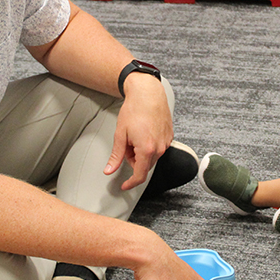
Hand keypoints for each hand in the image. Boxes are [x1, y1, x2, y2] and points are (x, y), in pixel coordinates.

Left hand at [104, 73, 173, 189]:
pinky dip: (148, 145)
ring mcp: (166, 142)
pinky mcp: (169, 136)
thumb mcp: (120, 134)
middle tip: (126, 143)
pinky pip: (158, 148)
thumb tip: (109, 170)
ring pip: (151, 157)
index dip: (131, 183)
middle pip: (144, 165)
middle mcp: (159, 148)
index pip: (140, 175)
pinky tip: (144, 131)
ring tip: (135, 134)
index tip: (124, 186)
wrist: (148, 93)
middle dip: (133, 159)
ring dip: (141, 152)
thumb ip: (116, 155)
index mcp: (147, 150)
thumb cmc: (134, 110)